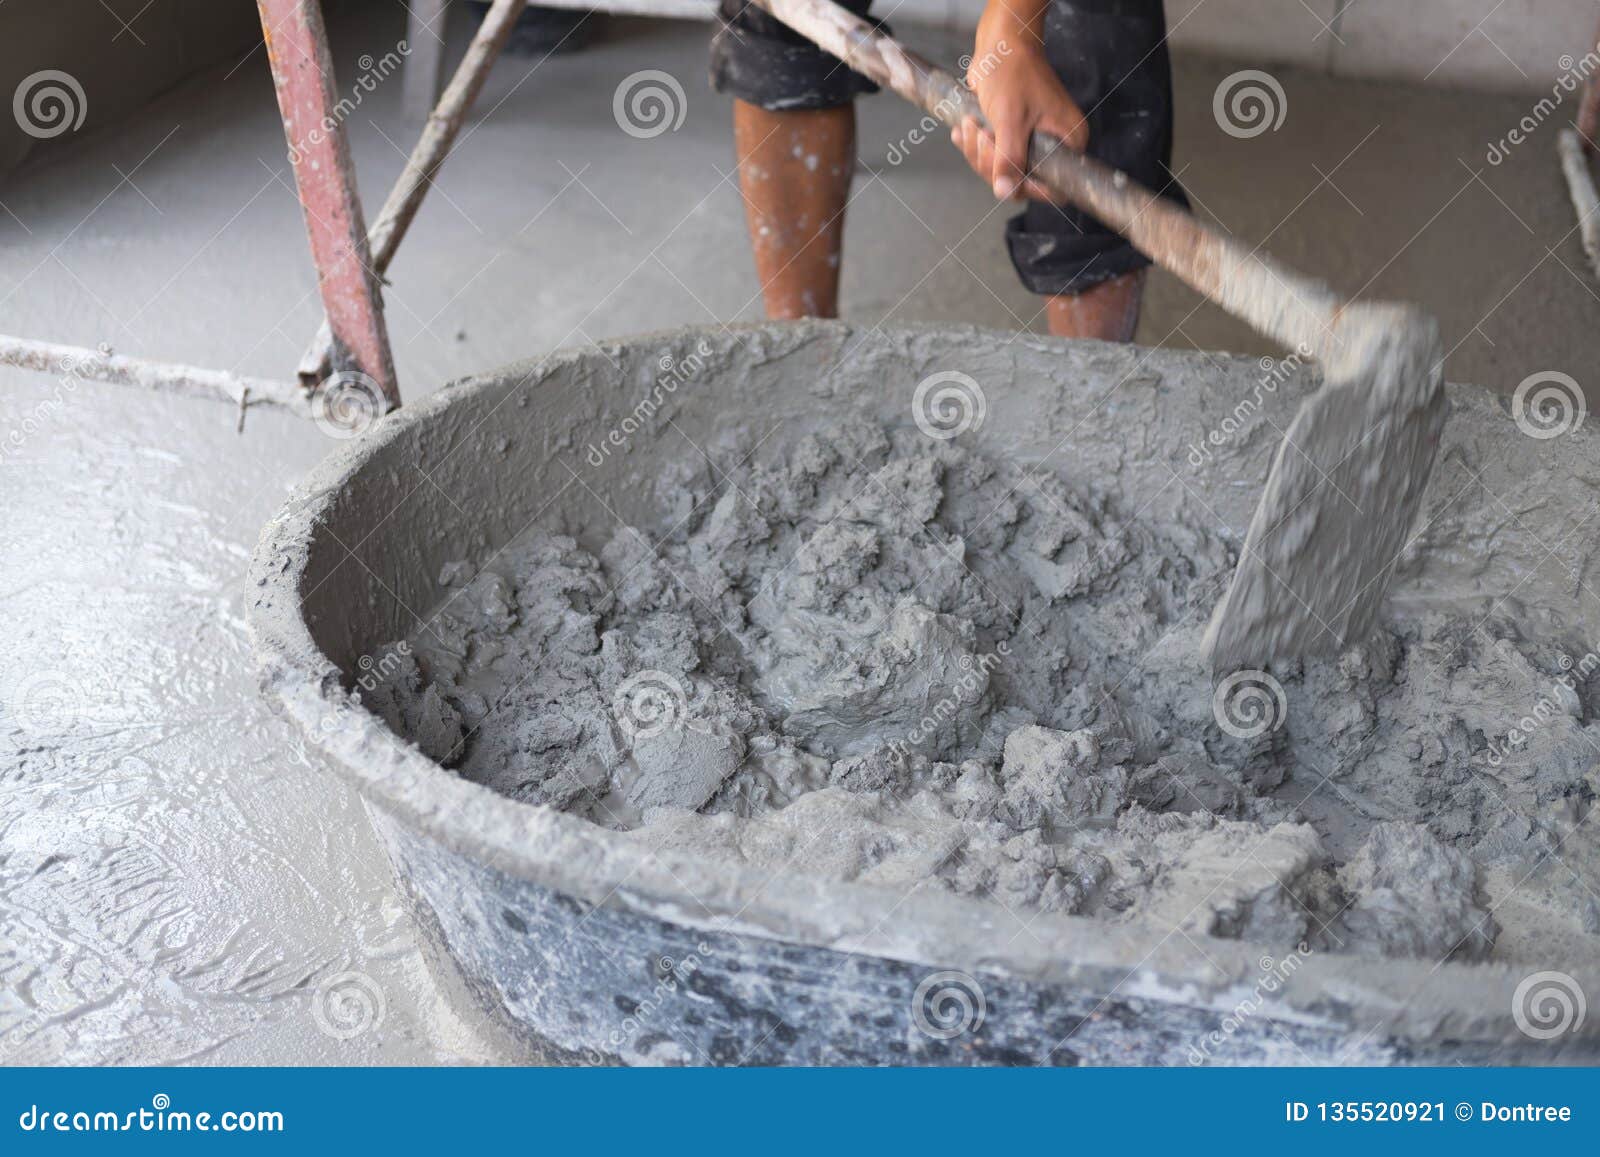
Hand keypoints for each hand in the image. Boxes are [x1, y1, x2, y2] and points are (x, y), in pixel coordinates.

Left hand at [952, 3, 1088, 201]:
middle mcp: (1053, 146)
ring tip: (970, 126)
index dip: (1026, 188)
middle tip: (981, 135)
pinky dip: (973, 145)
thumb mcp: (1011, 119)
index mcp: (1068, 142)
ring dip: (977, 151)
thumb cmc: (1013, 72)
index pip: (1053, 187)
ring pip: (1000, 170)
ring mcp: (1031, 142)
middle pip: (1019, 180)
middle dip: (991, 162)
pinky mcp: (1012, 136)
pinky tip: (964, 130)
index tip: (1002, 177)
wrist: (999, 44)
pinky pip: (990, 155)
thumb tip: (1006, 192)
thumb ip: (1009, 158)